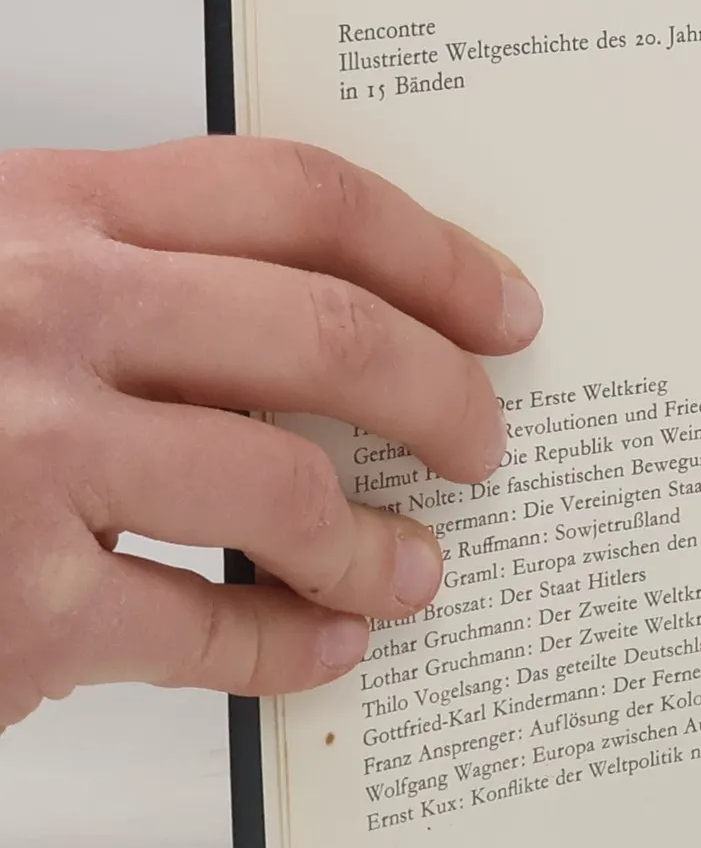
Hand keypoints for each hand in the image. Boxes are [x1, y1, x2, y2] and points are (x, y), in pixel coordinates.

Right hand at [0, 139, 541, 730]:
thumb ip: (133, 274)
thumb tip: (337, 330)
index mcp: (47, 212)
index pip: (297, 197)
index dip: (432, 251)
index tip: (505, 306)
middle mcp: (42, 313)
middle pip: (325, 333)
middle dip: (441, 396)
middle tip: (486, 442)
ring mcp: (22, 458)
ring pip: (284, 487)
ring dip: (378, 542)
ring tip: (417, 567)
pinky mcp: (14, 608)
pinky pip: (205, 627)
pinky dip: (288, 647)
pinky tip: (326, 650)